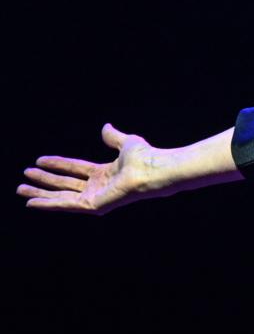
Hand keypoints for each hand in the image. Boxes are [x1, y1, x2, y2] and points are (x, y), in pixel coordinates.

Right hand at [18, 123, 163, 214]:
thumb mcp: (125, 143)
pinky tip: (32, 202)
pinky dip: (48, 204)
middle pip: (64, 183)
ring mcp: (95, 197)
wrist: (152, 169)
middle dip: (44, 180)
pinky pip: (66, 205)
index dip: (57, 164)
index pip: (74, 168)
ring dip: (40, 193)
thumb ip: (113, 137)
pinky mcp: (93, 206)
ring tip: (21, 189)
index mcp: (104, 173)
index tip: (39, 160)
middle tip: (24, 176)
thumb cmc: (145, 157)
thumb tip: (106, 127)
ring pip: (61, 195)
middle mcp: (98, 186)